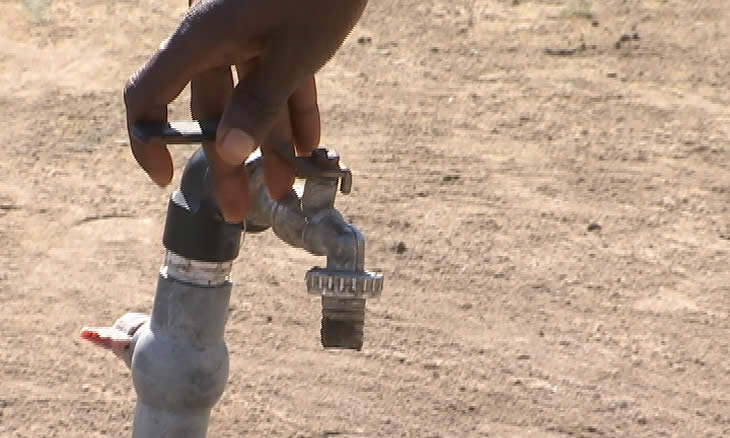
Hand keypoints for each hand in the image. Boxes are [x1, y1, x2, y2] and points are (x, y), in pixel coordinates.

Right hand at [124, 0, 367, 221]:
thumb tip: (227, 154)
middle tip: (241, 210)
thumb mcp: (291, 54)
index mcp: (202, 41)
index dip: (148, 141)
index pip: (147, 96)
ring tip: (286, 187)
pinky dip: (292, 110)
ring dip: (268, 145)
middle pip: (210, 113)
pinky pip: (279, 80)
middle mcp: (216, 41)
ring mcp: (247, 37)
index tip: (166, 177)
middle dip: (229, 164)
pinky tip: (309, 145)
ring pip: (249, 101)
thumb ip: (258, 104)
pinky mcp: (278, 33)